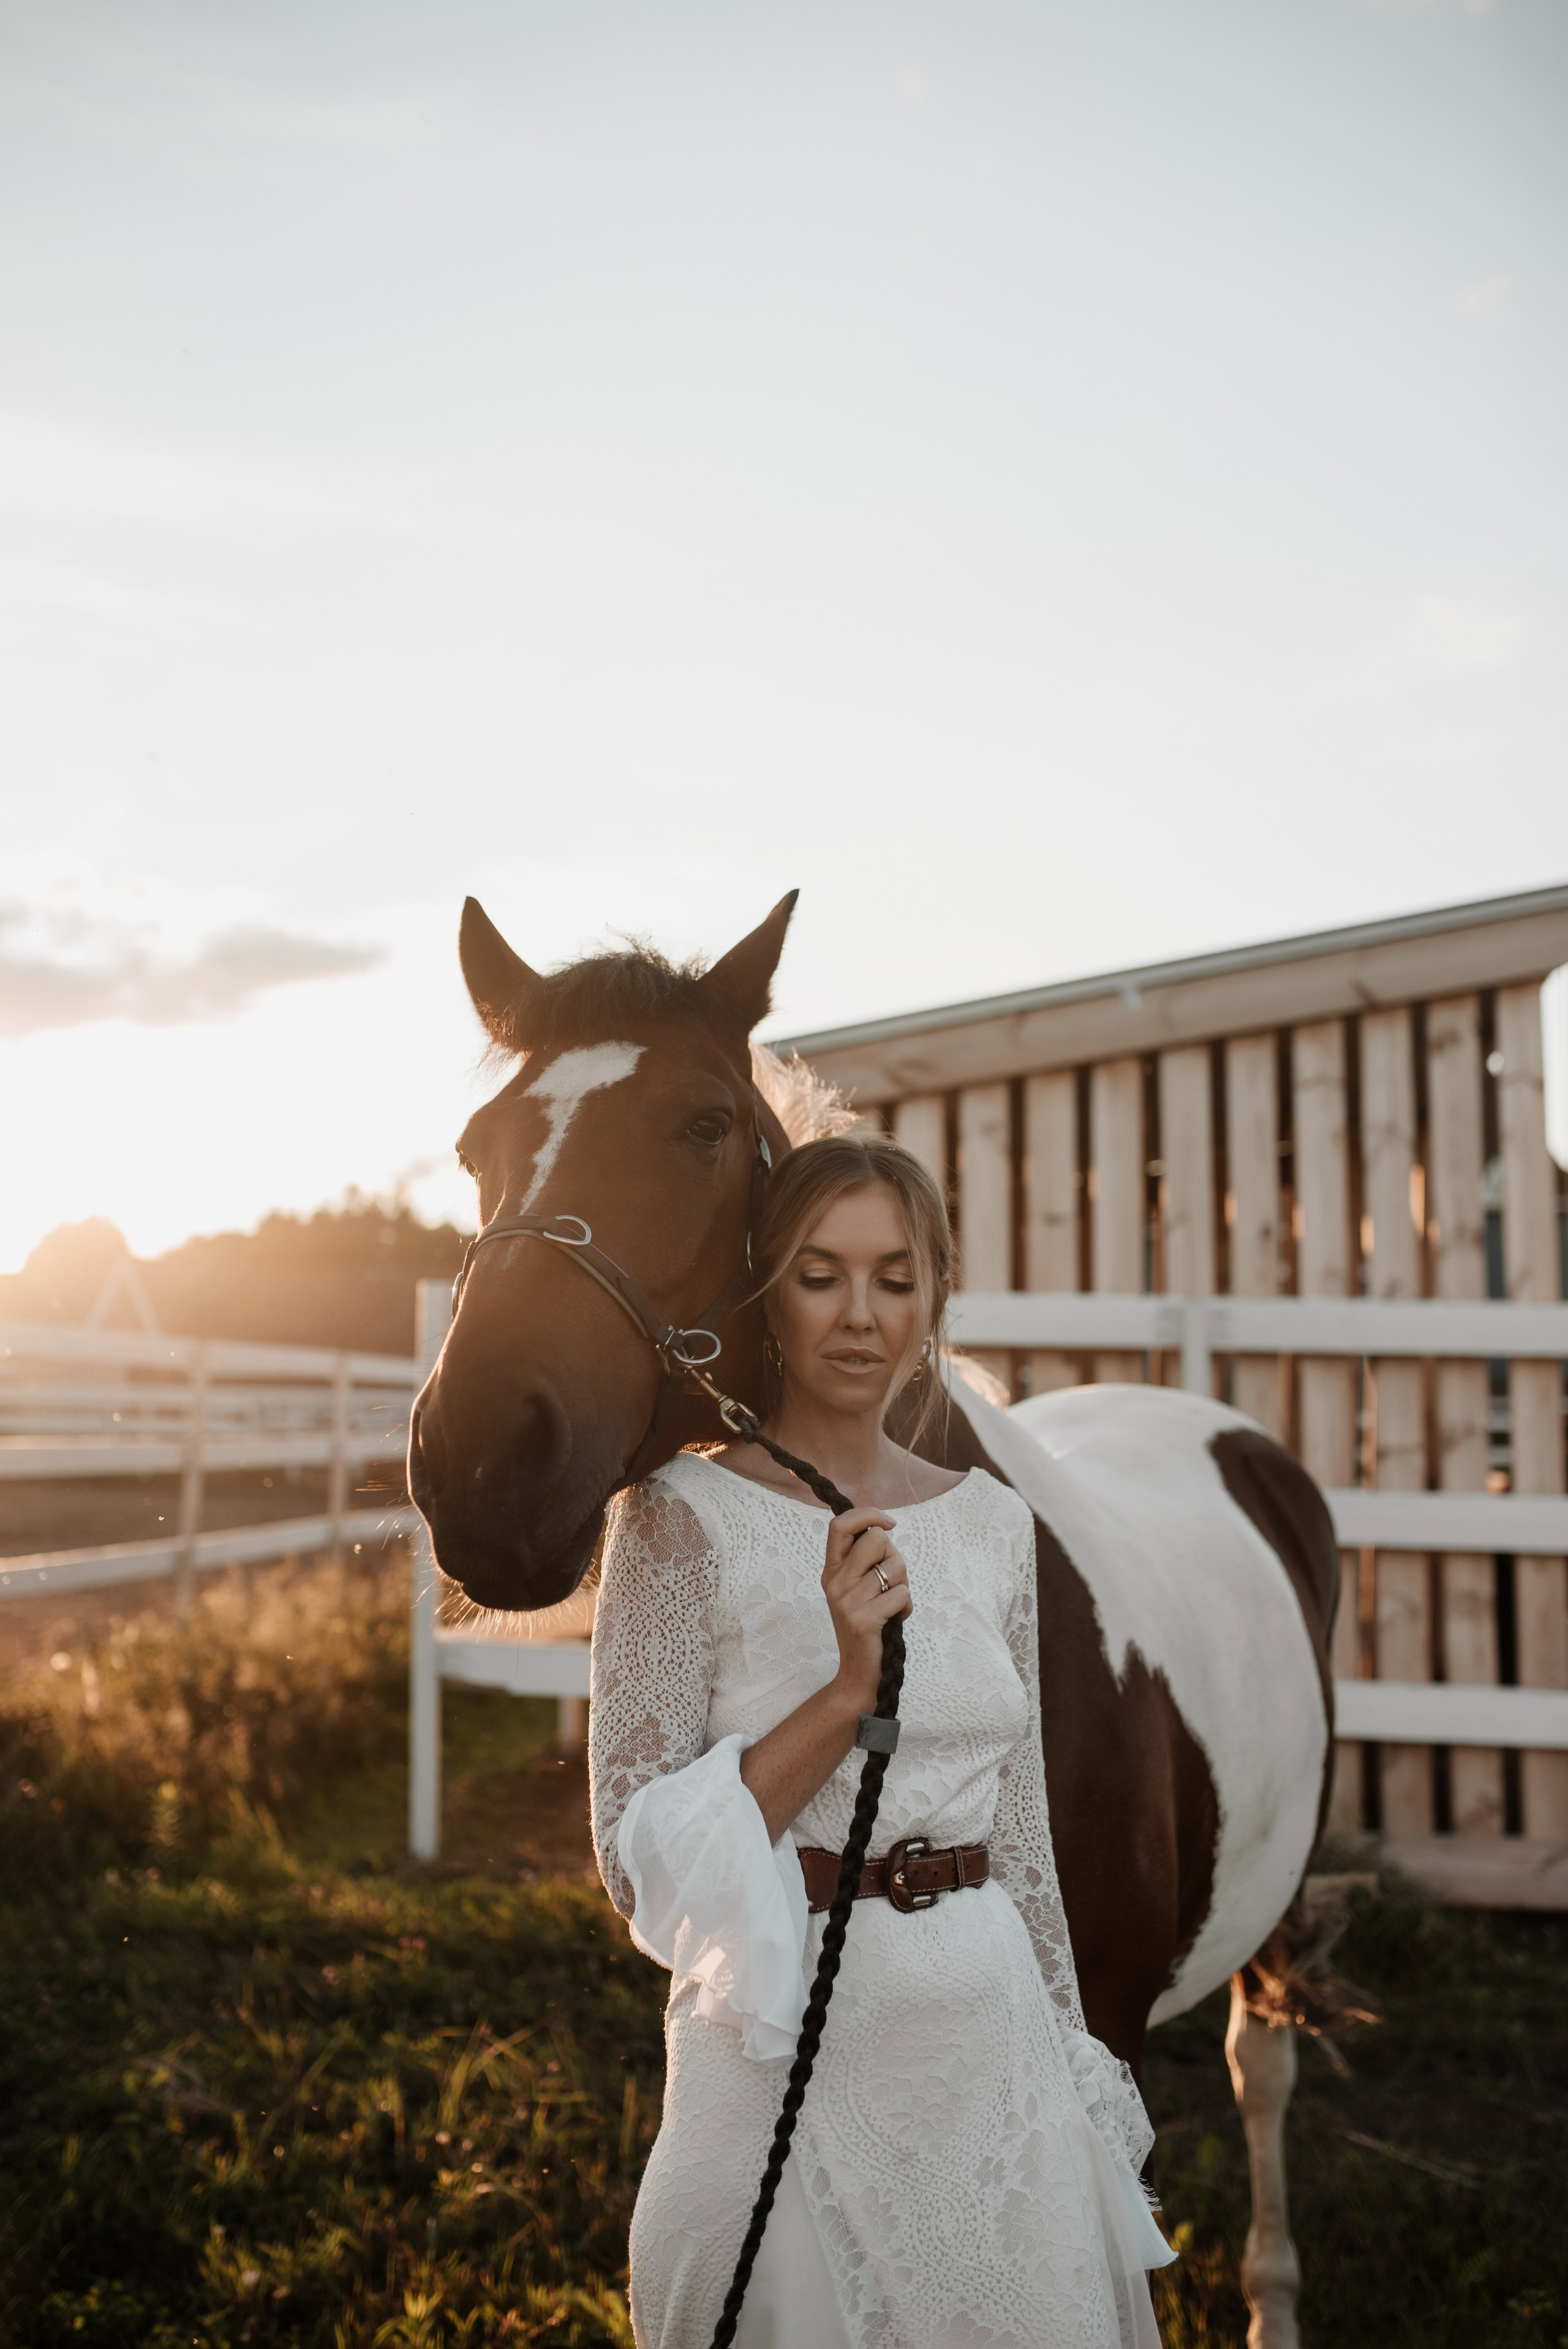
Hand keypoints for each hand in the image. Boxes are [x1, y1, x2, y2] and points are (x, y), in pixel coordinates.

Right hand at [822, 1507, 912, 1713]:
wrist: (858, 1675)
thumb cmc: (868, 1626)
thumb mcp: (857, 1588)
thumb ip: (865, 1559)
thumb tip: (882, 1529)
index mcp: (831, 1571)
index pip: (839, 1525)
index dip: (868, 1514)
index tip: (889, 1524)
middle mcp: (834, 1582)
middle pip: (876, 1539)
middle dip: (895, 1556)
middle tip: (891, 1582)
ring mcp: (846, 1601)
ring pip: (895, 1566)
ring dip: (903, 1584)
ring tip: (892, 1605)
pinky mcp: (862, 1620)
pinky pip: (901, 1593)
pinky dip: (907, 1606)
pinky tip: (895, 1620)